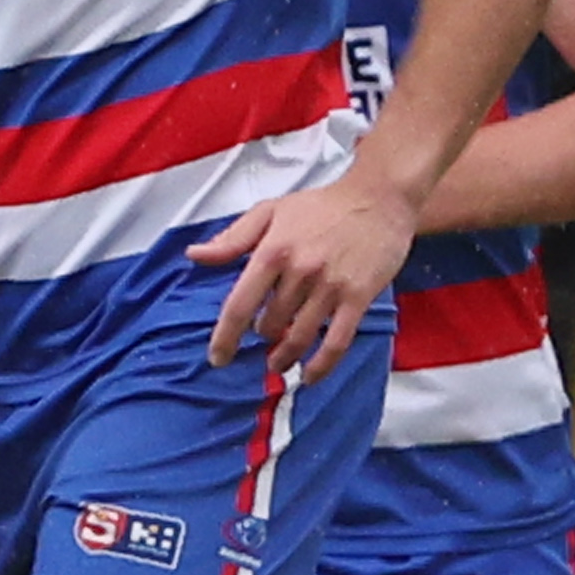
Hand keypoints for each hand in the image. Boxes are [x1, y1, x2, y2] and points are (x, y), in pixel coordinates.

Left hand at [191, 167, 413, 377]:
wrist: (379, 198)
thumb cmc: (321, 206)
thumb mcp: (269, 212)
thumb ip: (232, 239)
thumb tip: (194, 255)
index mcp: (272, 252)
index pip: (239, 305)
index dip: (225, 338)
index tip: (218, 358)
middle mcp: (299, 271)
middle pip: (270, 324)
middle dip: (263, 337)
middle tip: (265, 339)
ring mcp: (330, 286)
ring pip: (300, 336)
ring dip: (285, 356)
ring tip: (279, 363)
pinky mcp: (359, 297)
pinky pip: (337, 341)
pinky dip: (321, 365)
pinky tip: (309, 377)